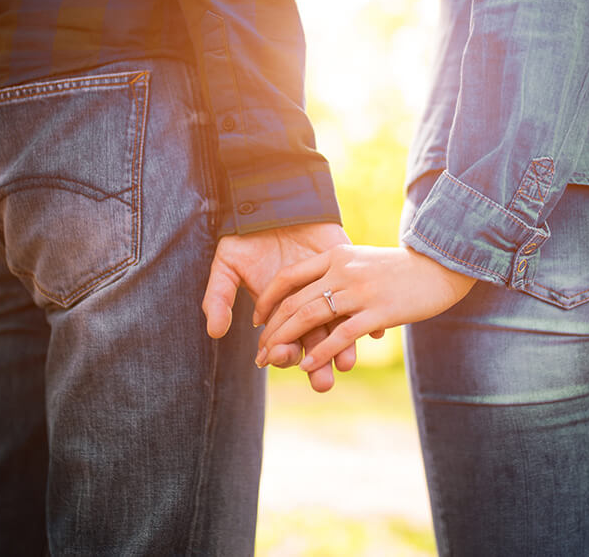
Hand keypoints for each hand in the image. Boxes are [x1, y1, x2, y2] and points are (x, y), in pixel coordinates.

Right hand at [202, 222, 357, 391]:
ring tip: (347, 363)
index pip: (283, 344)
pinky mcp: (347, 274)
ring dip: (345, 349)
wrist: (274, 204)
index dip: (281, 354)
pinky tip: (373, 332)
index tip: (278, 358)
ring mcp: (329, 293)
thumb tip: (215, 331)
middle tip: (323, 384)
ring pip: (339, 329)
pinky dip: (369, 317)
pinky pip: (361, 299)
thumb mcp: (226, 266)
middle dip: (318, 368)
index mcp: (280, 314)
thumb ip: (218, 298)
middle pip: (315, 346)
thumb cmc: (248, 238)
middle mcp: (307, 309)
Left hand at [253, 245, 476, 371]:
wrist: (442, 266)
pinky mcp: (378, 312)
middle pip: (294, 301)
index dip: (268, 300)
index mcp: (336, 255)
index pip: (288, 276)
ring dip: (286, 342)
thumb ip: (340, 273)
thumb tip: (318, 294)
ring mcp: (360, 291)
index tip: (257, 319)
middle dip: (271, 329)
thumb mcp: (364, 261)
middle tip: (259, 351)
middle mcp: (343, 270)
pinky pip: (341, 335)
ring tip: (272, 361)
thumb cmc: (402, 269)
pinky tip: (305, 365)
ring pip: (311, 317)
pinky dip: (319, 352)